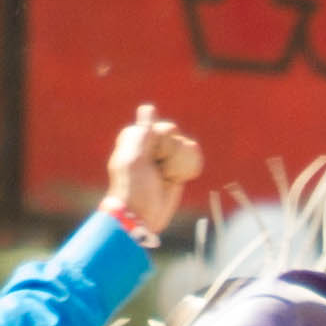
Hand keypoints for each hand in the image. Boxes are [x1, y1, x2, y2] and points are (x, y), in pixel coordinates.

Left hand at [101, 103, 203, 237]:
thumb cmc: (134, 188)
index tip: (148, 160)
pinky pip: (191, 156)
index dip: (161, 143)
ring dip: (178, 163)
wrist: (140, 218)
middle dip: (171, 154)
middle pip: (174, 135)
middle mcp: (150, 145)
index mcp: (135, 138)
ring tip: (165, 178)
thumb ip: (143, 132)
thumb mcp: (135, 159)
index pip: (161, 128)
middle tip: (157, 172)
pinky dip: (189, 165)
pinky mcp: (175, 169)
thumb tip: (148, 107)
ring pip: (184, 145)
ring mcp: (163, 157)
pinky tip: (178, 178)